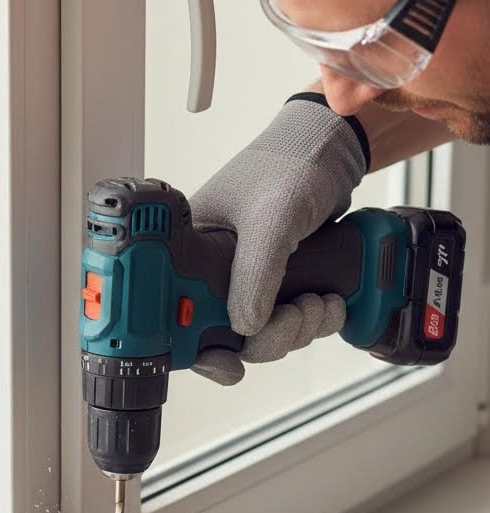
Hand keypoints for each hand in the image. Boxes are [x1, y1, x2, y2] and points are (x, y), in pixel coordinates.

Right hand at [189, 96, 367, 385]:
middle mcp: (212, 274)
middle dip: (269, 338)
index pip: (181, 318)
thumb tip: (245, 327)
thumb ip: (255, 272)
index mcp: (191, 257)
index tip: (228, 363)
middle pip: (227, 339)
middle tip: (293, 316)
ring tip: (318, 302)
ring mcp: (245, 283)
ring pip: (262, 337)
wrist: (331, 149)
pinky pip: (286, 325)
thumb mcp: (271, 218)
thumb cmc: (289, 164)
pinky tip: (327, 301)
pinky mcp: (275, 286)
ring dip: (298, 330)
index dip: (201, 349)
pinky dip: (313, 323)